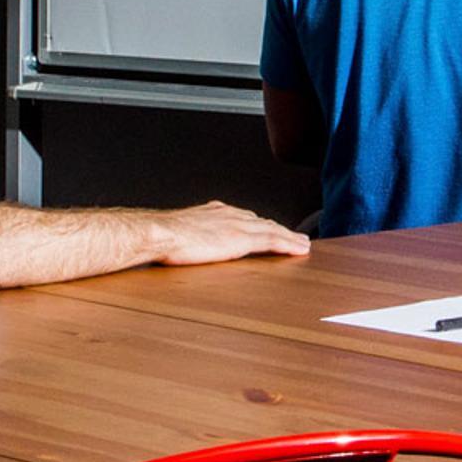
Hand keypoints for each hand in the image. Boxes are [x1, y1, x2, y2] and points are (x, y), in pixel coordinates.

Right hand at [148, 203, 308, 267]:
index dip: (258, 224)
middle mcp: (230, 215)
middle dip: (278, 229)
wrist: (159, 233)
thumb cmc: (160, 235)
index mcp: (214, 213)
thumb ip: (186, 234)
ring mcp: (238, 226)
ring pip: (273, 230)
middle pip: (262, 222)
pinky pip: (273, 241)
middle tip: (293, 236)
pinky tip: (300, 249)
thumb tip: (181, 243)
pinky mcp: (242, 239)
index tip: (267, 228)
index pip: (243, 218)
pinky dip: (289, 244)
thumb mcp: (176, 232)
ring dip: (289, 237)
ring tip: (302, 244)